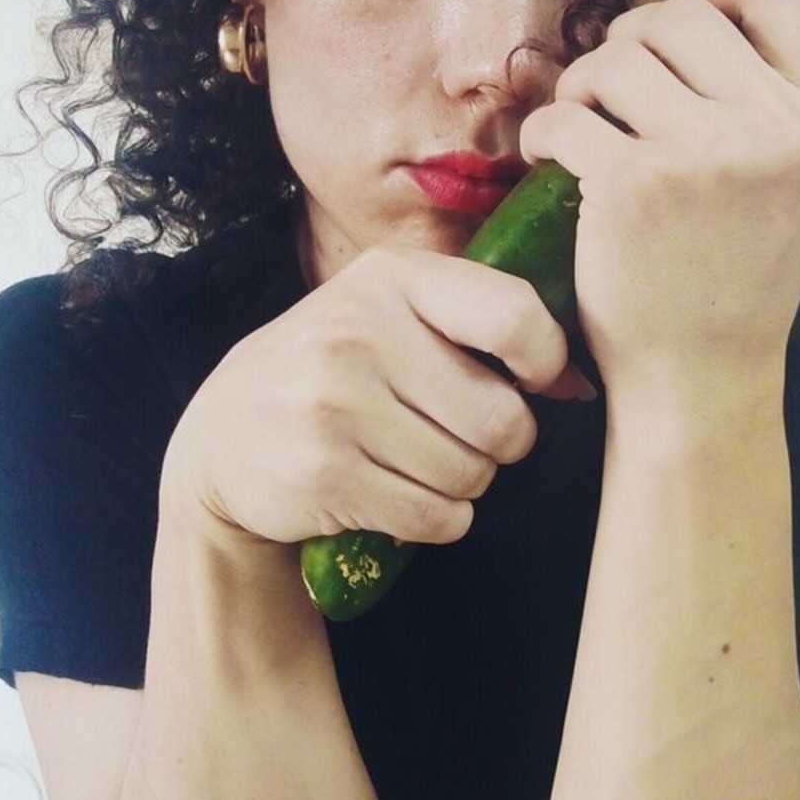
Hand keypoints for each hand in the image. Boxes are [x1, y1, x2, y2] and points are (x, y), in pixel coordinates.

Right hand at [162, 245, 581, 545]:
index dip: (545, 360)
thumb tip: (577, 384)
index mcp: (390, 278)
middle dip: (499, 444)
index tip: (533, 379)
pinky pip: (436, 518)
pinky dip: (436, 521)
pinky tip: (398, 497)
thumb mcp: (387, 315)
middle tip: (463, 439)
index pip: (513, 314)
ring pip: (471, 475)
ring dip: (462, 485)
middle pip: (502, 417)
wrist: (223, 440)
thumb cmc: (333, 373)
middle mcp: (360, 332)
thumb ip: (477, 327)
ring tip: (416, 464)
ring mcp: (335, 404)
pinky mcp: (324, 474)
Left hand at [519, 0, 799, 390]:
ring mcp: (707, 153)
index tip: (679, 22)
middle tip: (611, 91)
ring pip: (617, 56)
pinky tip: (551, 160)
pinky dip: (543, 133)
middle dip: (630, 42)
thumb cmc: (734, 281)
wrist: (700, 377)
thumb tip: (695, 17)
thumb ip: (774, 105)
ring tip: (583, 127)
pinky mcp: (634, 182)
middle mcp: (778, 128)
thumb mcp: (797, 184)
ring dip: (583, 85)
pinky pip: (565, 114)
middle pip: (681, 15)